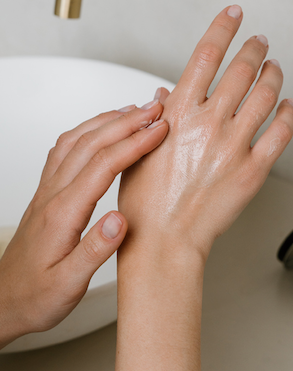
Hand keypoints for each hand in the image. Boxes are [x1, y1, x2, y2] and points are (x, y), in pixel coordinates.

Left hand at [0, 98, 168, 348]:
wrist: (4, 300)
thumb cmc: (36, 295)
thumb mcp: (68, 285)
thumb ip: (95, 251)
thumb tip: (120, 219)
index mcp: (63, 213)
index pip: (104, 165)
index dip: (135, 143)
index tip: (159, 129)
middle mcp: (53, 193)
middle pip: (91, 143)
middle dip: (127, 121)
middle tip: (155, 110)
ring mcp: (48, 189)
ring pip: (76, 140)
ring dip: (107, 120)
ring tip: (134, 111)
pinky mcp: (47, 190)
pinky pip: (65, 148)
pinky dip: (87, 129)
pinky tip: (99, 129)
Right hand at [118, 5, 292, 259]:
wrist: (165, 241)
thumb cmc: (145, 201)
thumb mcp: (138, 149)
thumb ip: (154, 117)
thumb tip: (164, 95)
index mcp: (178, 113)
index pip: (206, 54)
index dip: (223, 28)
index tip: (233, 13)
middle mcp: (209, 123)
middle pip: (242, 68)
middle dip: (255, 47)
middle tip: (260, 41)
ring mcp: (235, 145)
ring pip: (267, 95)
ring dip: (275, 73)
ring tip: (276, 66)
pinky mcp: (254, 170)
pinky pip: (281, 132)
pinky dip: (290, 113)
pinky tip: (289, 105)